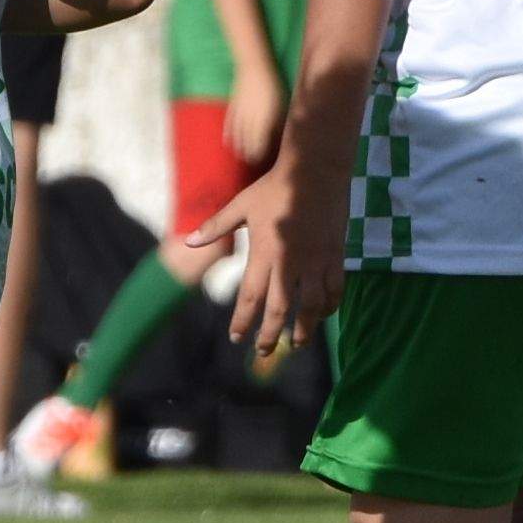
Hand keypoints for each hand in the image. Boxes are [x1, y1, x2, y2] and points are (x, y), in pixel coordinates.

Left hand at [213, 162, 339, 363]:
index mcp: (264, 253)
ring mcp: (315, 261)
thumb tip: (188, 242)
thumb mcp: (240, 205)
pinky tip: (322, 315)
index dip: (243, 321)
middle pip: (280, 310)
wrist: (315, 170)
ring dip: (305, 329)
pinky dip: (329, 307)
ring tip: (297, 342)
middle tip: (263, 352)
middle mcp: (290, 263)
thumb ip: (215, 227)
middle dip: (270, 335)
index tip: (236, 337)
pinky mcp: (335, 256)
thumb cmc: (274, 187)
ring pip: (312, 307)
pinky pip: (334, 290)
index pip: (250, 297)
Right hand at [224, 61, 284, 171]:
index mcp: (264, 117)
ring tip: (238, 155)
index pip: (259, 140)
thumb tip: (279, 134)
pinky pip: (230, 123)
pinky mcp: (233, 106)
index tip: (258, 160)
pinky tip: (227, 140)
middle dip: (248, 151)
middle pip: (247, 139)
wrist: (253, 67)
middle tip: (248, 161)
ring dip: (238, 145)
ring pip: (238, 133)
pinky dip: (228, 133)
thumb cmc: (271, 84)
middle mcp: (250, 118)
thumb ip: (278, 120)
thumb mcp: (280, 102)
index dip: (258, 150)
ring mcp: (240, 112)